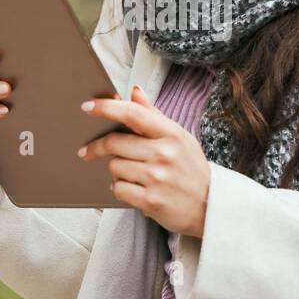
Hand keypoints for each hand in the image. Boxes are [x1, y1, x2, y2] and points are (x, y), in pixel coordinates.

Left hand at [78, 85, 210, 237]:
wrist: (210, 207)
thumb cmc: (191, 169)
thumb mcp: (180, 138)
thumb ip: (154, 115)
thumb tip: (134, 91)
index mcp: (172, 134)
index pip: (133, 114)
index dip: (107, 108)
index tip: (87, 107)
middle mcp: (164, 154)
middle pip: (115, 143)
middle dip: (98, 146)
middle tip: (89, 150)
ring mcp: (157, 179)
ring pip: (114, 167)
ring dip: (115, 170)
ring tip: (130, 174)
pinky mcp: (150, 201)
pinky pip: (118, 189)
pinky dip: (119, 189)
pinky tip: (132, 188)